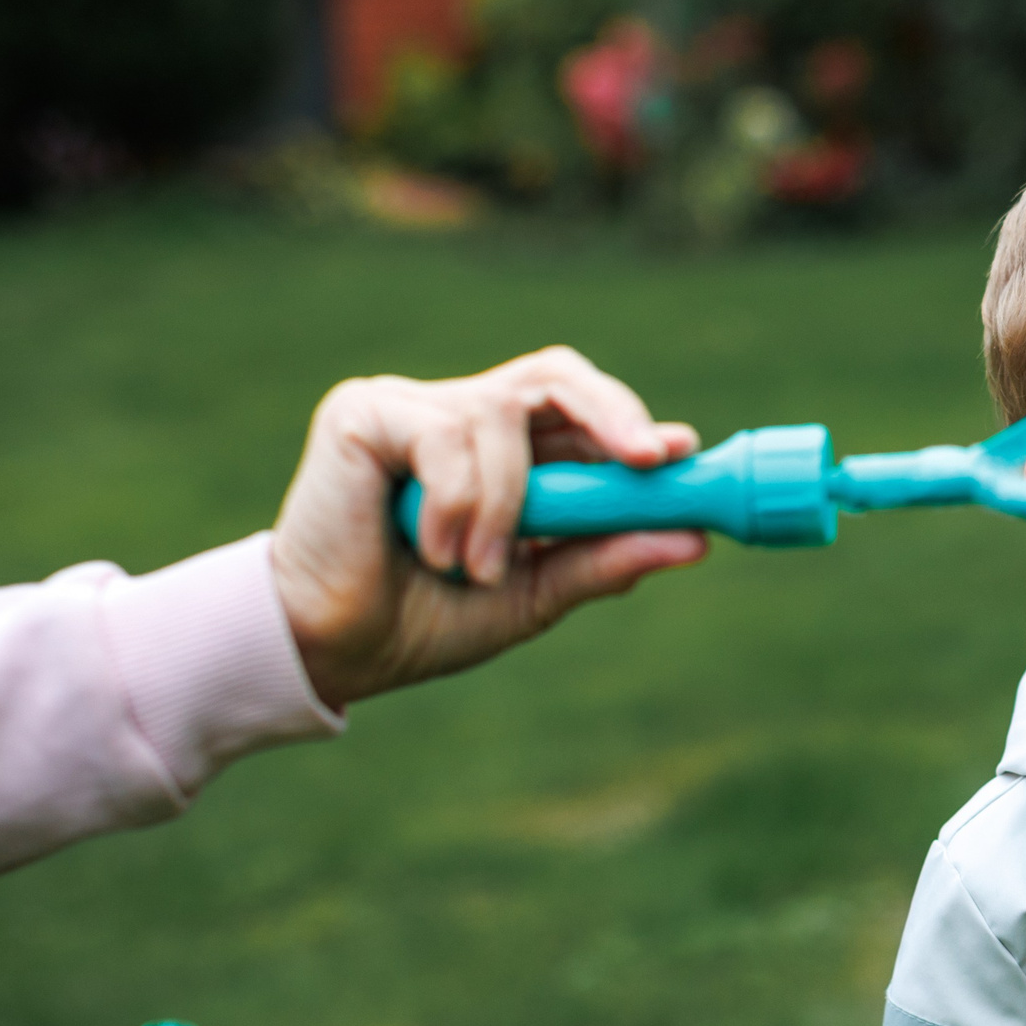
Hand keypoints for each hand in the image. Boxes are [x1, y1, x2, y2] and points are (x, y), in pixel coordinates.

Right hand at [270, 346, 708, 707]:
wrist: (331, 650)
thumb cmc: (424, 618)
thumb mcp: (533, 594)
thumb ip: (603, 562)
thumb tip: (693, 541)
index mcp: (505, 453)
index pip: (582, 412)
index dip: (633, 425)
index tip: (682, 456)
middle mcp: (461, 417)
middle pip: (555, 374)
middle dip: (612, 410)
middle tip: (648, 459)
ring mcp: (412, 407)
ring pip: (503, 416)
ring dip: (508, 505)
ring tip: (476, 569)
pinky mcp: (363, 411)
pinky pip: (447, 437)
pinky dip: (459, 502)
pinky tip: (433, 549)